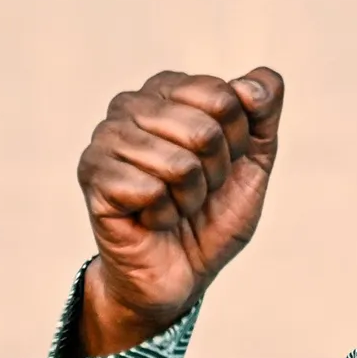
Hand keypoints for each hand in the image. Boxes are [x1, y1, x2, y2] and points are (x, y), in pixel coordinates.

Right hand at [74, 67, 283, 356]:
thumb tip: (251, 85)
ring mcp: (104, 139)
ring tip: (175, 204)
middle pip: (203, 130)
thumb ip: (264, 111)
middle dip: (215, 172)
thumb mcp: (256, 159)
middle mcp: (129, 105)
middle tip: (197, 189)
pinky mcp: (91, 177)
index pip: (223, 96)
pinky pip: (151, 191)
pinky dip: (164, 215)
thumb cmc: (214, 211)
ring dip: (190, 197)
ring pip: (178, 163)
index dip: (238, 140)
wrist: (183, 272)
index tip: (225, 161)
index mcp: (167, 89)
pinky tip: (152, 219)